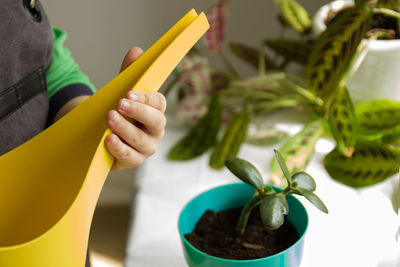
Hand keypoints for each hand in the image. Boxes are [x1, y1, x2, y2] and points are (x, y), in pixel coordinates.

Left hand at [105, 47, 166, 169]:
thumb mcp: (120, 91)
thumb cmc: (117, 111)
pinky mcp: (133, 160)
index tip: (129, 92)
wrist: (101, 133)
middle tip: (120, 104)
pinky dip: (120, 148)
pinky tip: (109, 140)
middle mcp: (155, 130)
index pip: (159, 103)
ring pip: (142, 140)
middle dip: (138, 112)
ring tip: (110, 118)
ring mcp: (146, 147)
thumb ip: (128, 73)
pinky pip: (130, 156)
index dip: (146, 98)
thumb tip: (136, 51)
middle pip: (156, 122)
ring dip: (126, 129)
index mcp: (155, 110)